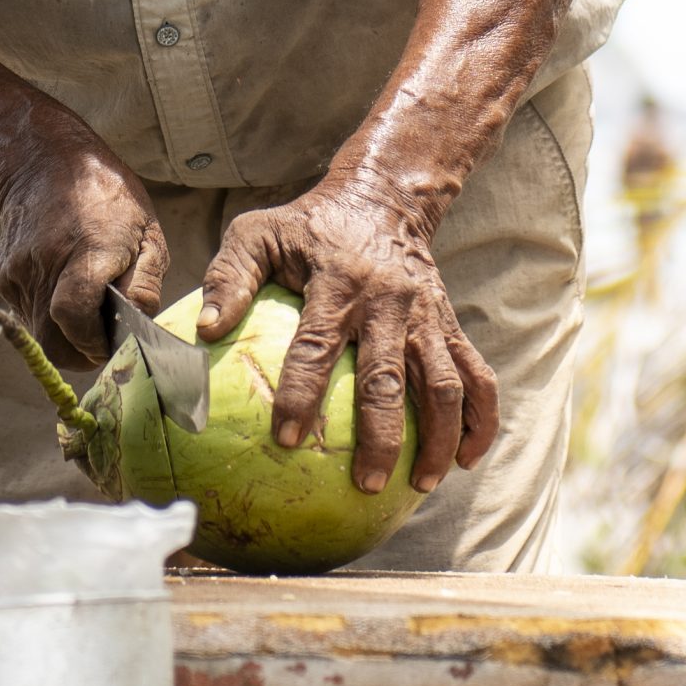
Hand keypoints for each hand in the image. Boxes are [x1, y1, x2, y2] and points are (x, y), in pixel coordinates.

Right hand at [0, 132, 167, 364]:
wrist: (44, 161)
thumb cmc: (107, 196)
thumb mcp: (146, 231)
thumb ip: (145, 282)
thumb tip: (140, 325)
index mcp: (87, 250)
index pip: (75, 317)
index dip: (93, 342)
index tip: (111, 341)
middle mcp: (45, 263)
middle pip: (53, 342)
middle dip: (79, 354)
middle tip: (101, 341)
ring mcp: (18, 271)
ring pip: (39, 333)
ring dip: (64, 335)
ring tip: (88, 308)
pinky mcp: (3, 276)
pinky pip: (27, 314)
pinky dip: (48, 316)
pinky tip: (64, 289)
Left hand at [197, 184, 497, 495]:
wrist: (383, 200)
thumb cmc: (308, 227)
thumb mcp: (259, 233)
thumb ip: (230, 276)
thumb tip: (204, 330)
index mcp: (337, 281)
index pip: (317, 345)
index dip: (302, 393)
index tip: (287, 440)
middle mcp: (388, 302)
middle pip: (389, 378)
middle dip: (382, 436)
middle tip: (366, 484)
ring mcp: (426, 315)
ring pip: (446, 383)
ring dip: (440, 437)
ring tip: (423, 485)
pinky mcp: (450, 324)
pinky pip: (477, 374)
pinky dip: (481, 419)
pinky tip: (468, 459)